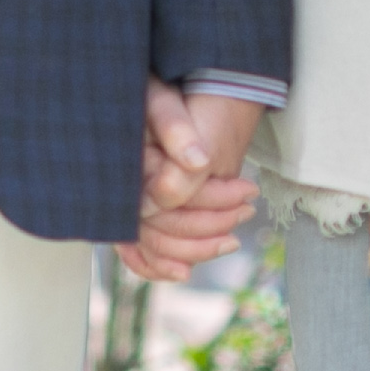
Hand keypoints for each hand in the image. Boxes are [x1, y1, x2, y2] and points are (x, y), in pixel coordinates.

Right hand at [119, 82, 265, 281]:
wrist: (169, 103)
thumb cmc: (166, 100)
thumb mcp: (167, 104)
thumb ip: (176, 132)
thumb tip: (197, 162)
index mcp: (129, 166)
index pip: (172, 199)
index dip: (214, 200)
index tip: (248, 190)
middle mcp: (121, 192)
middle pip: (164, 229)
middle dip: (212, 225)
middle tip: (247, 211)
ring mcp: (124, 208)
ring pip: (156, 246)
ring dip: (197, 249)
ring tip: (233, 238)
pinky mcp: (129, 218)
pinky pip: (137, 254)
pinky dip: (159, 266)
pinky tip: (185, 270)